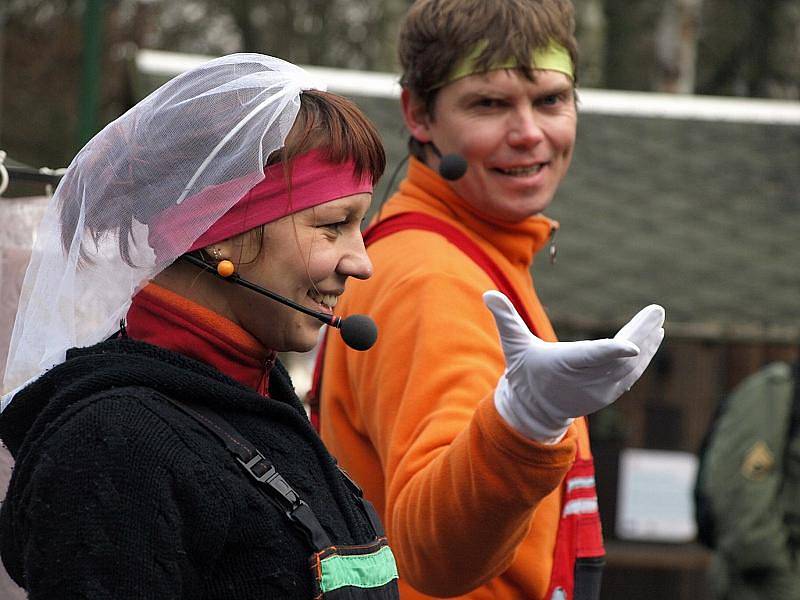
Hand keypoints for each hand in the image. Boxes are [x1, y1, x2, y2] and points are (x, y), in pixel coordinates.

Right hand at [483, 291, 664, 442]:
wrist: (534, 409)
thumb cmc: (525, 371)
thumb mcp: (513, 345)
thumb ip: (505, 318)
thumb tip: (488, 294)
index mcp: (563, 366)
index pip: (591, 357)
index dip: (612, 351)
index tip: (632, 345)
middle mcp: (586, 381)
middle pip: (620, 357)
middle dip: (641, 334)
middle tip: (657, 312)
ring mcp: (601, 390)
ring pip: (632, 366)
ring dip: (648, 343)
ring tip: (658, 321)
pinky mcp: (610, 393)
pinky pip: (632, 374)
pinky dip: (645, 356)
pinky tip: (653, 338)